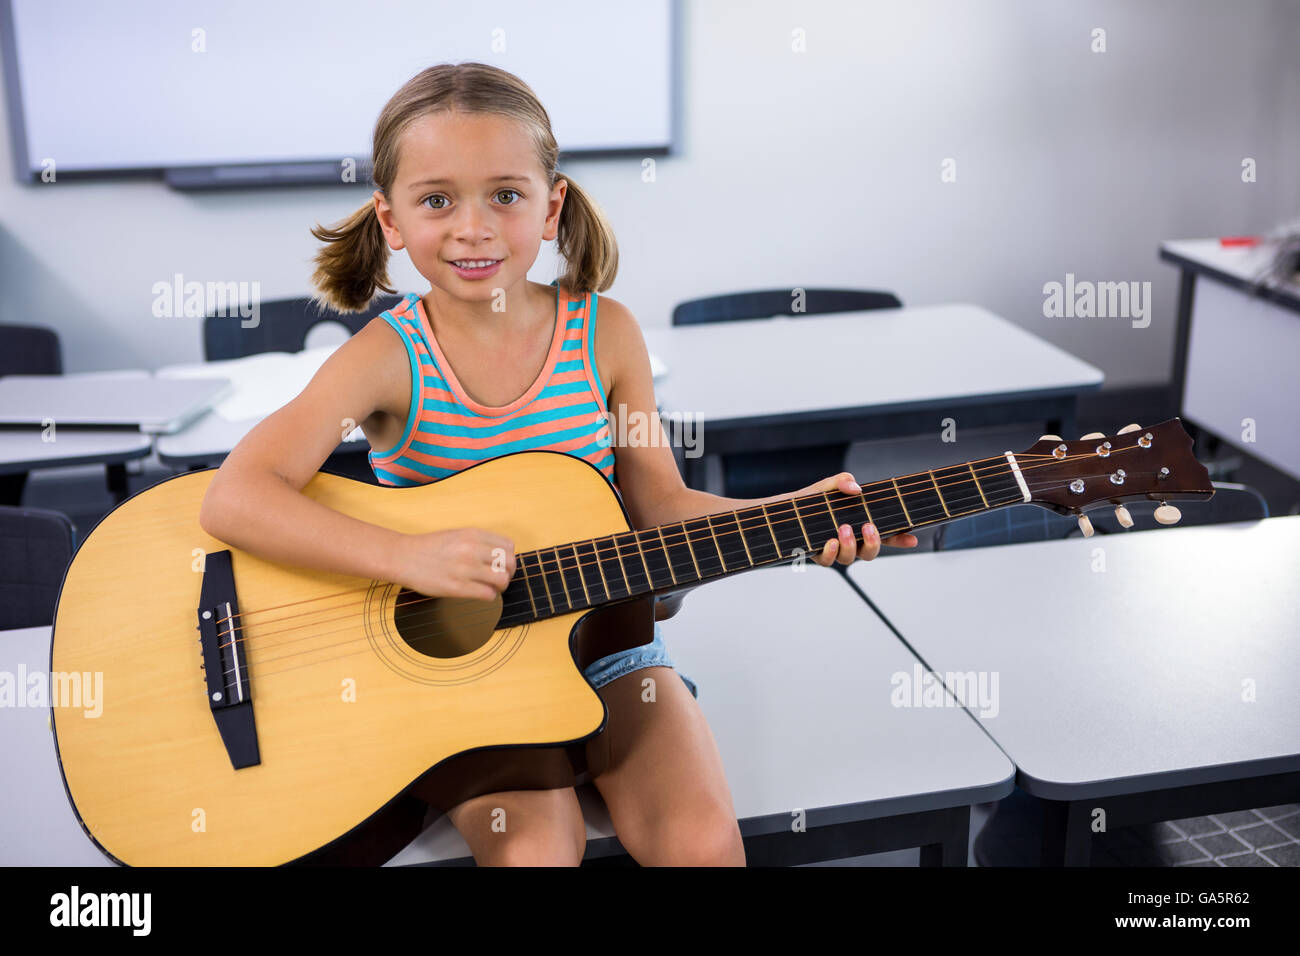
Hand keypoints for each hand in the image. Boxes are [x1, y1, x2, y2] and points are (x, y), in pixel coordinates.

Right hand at [392, 527, 515, 599]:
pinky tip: (480, 593)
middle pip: (510, 563)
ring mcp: (465, 569)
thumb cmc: (430, 547)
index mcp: (473, 534)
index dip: (508, 558)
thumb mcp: (457, 535)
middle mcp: (472, 550)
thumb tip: (501, 555)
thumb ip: (479, 542)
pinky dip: (489, 596)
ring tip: (491, 587)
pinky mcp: (457, 587)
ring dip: (500, 587)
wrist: (403, 557)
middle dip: (508, 573)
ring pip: (502, 580)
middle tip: (499, 578)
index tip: (502, 564)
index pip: (509, 546)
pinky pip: (488, 594)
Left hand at [801, 472, 918, 566]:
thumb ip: (844, 480)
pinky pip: (827, 561)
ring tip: (844, 529)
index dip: (900, 539)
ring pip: (850, 559)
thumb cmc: (813, 500)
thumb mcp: (830, 485)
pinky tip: (831, 542)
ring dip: (850, 546)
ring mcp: (835, 550)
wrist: (786, 510)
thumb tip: (856, 488)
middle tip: (868, 527)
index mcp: (860, 527)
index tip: (912, 538)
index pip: (886, 535)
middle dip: (873, 543)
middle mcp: (850, 542)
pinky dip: (831, 553)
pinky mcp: (817, 554)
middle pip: (870, 553)